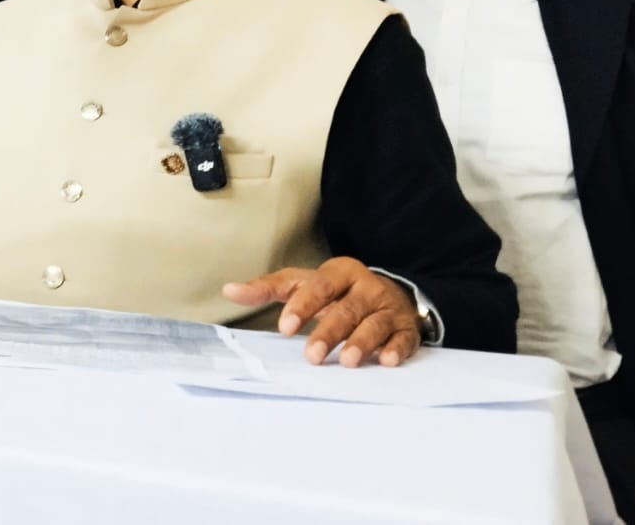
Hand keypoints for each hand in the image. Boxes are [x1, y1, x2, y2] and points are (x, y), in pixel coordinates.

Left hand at [223, 256, 421, 366]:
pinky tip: (385, 361)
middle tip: (311, 355)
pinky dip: (396, 349)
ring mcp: (388, 308)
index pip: (319, 286)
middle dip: (329, 332)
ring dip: (361, 342)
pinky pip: (403, 339)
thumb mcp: (303, 284)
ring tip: (347, 361)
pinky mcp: (406, 328)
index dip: (302, 306)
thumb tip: (228, 290)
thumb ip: (268, 288)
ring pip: (375, 324)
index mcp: (340, 272)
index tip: (285, 328)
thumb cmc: (336, 292)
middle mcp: (366, 288)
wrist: (388, 293)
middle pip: (346, 309)